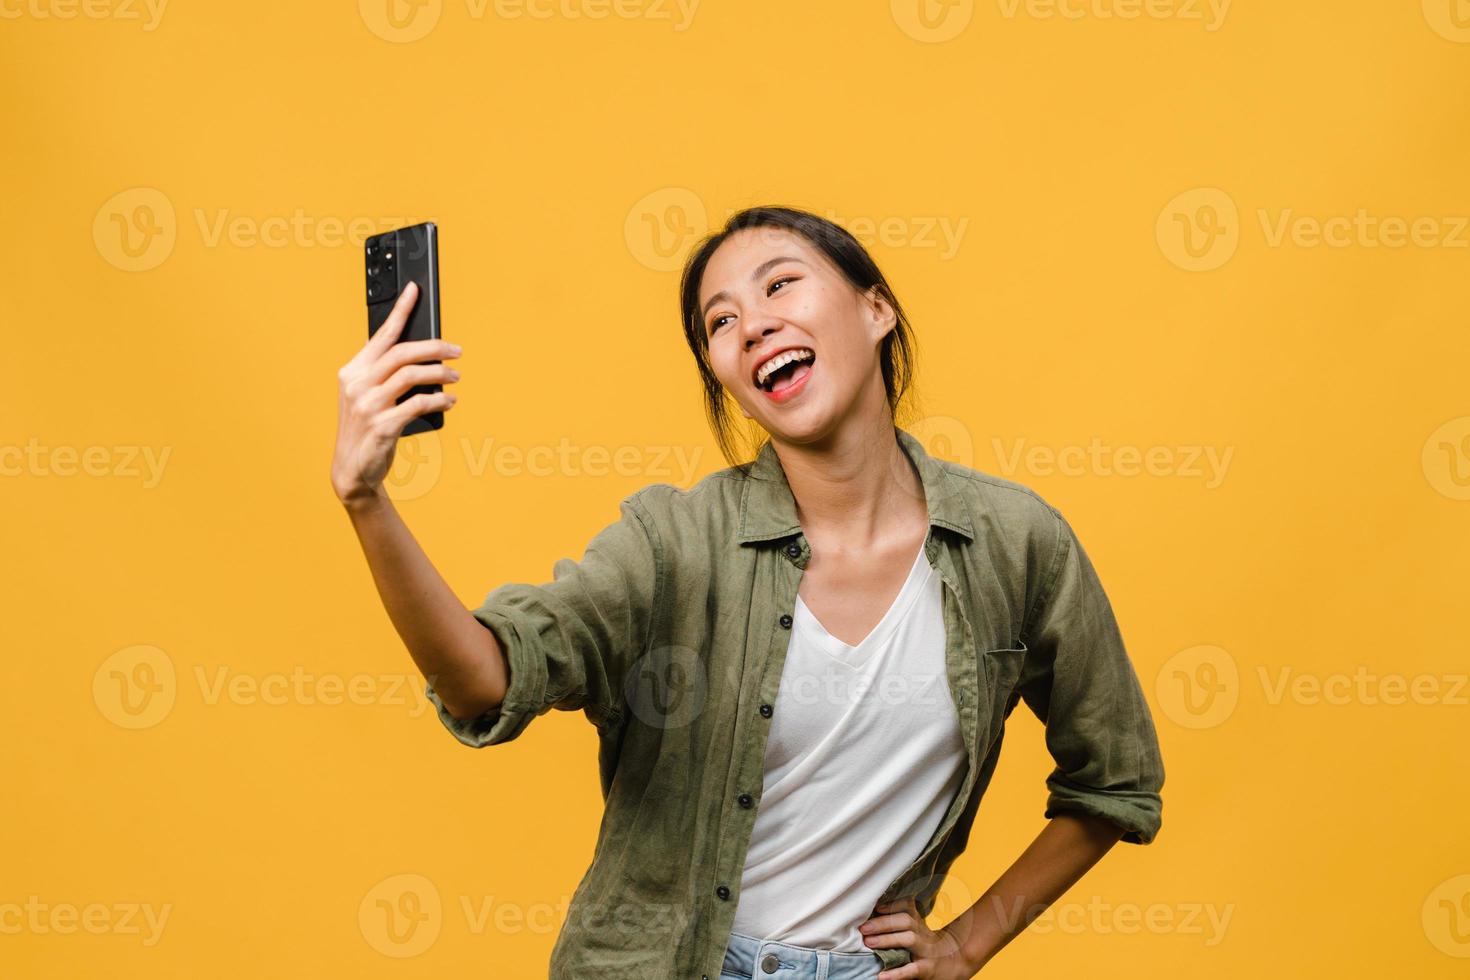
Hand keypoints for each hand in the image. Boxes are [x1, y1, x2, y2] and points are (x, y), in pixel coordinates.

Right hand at [331, 281, 460, 505]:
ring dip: (440, 373)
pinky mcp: (382, 425)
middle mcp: (358, 384)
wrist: (353, 470)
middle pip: (402, 352)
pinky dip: (439, 399)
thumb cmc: (366, 429)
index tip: (415, 290)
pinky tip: (450, 401)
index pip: (381, 334)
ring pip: (412, 375)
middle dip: (434, 347)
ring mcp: (368, 404)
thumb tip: (421, 354)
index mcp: (353, 371)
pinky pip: (418, 403)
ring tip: (456, 376)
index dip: (400, 310)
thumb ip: (384, 374)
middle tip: (456, 350)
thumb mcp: (367, 396)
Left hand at [860, 897, 975, 979]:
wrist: (955, 964)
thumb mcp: (918, 931)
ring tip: (869, 943)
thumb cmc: (927, 946)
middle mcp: (922, 934)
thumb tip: (873, 914)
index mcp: (918, 924)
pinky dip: (896, 974)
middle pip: (905, 921)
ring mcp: (926, 951)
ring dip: (887, 939)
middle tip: (864, 928)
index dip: (893, 905)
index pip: (907, 907)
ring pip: (908, 939)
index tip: (876, 906)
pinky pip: (912, 969)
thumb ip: (900, 923)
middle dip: (883, 922)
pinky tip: (882, 976)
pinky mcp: (927, 969)